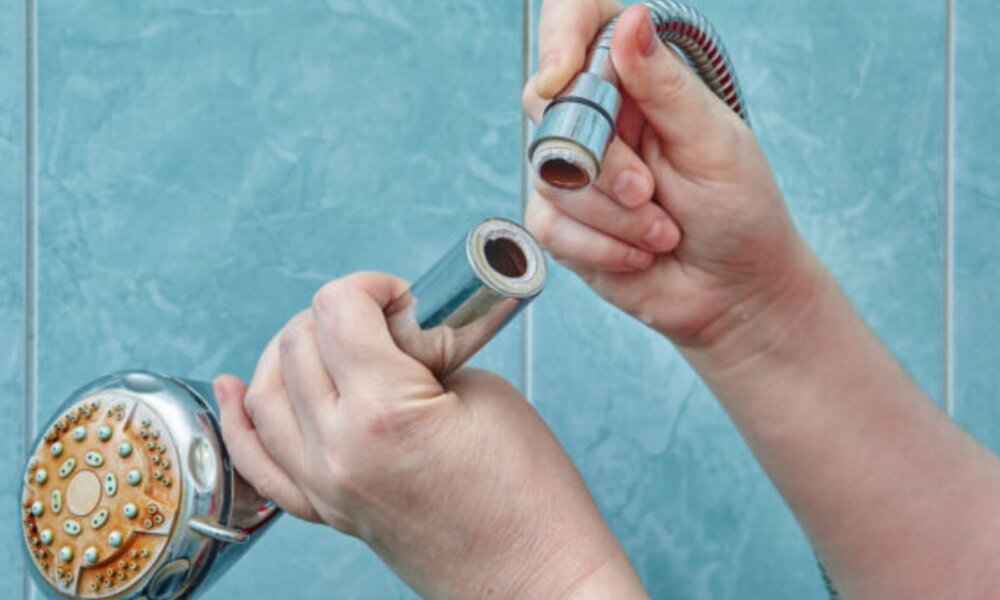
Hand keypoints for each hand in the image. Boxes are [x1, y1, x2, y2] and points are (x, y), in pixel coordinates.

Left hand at [214, 273, 646, 599]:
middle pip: (296, 346)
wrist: (537, 580)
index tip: (400, 296)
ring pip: (265, 396)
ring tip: (333, 341)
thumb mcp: (488, 395)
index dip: (371, 287)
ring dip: (291, 352)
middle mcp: (337, 451)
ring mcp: (325, 487)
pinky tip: (236, 389)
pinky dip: (243, 419)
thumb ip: (429, 353)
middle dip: (337, 314)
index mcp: (381, 413)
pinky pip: (260, 462)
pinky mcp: (328, 512)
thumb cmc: (532, 497)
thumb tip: (398, 331)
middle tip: (386, 319)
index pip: (338, 311)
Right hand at [525, 1, 820, 367]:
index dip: (559, 36)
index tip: (561, 76)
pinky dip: (600, 247)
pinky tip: (640, 256)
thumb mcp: (712, 143)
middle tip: (649, 192)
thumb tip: (631, 20)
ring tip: (664, 232)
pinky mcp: (563, 223)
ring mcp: (575, 172)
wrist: (735, 293)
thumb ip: (665, 86)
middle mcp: (600, 119)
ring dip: (614, 217)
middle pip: (550, 108)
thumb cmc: (738, 210)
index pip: (580, 25)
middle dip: (602, 163)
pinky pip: (550, 226)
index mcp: (639, 81)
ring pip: (551, 176)